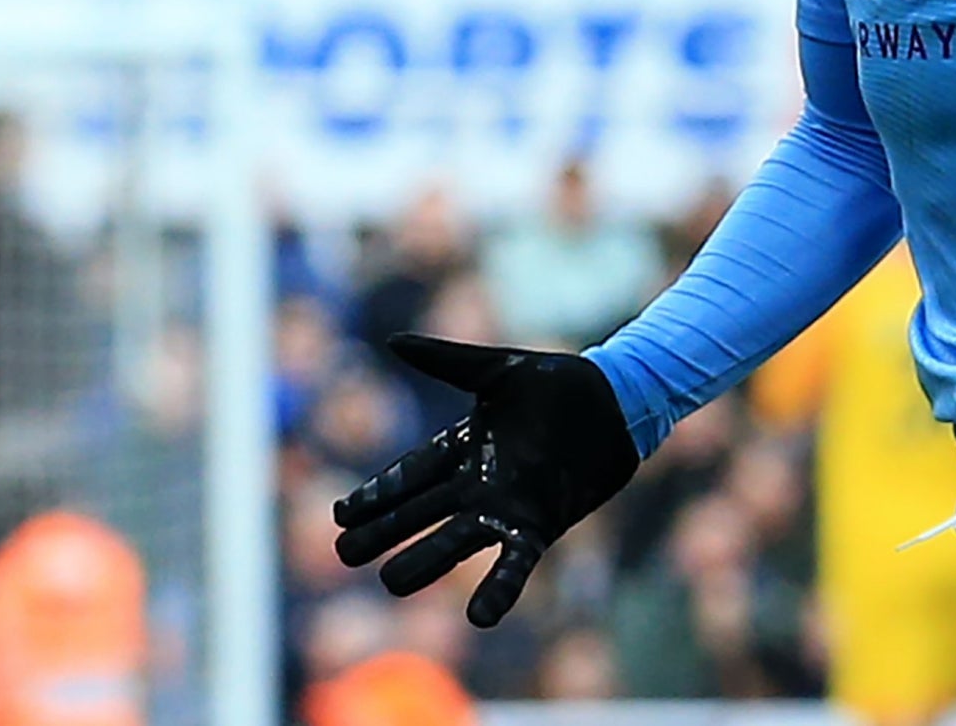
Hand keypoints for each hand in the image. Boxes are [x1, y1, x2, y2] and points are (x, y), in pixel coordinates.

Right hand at [333, 334, 639, 626]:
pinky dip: (498, 588)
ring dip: (425, 562)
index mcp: (463, 448)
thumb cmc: (557, 383)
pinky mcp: (540, 524)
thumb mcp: (496, 369)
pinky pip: (515, 562)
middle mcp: (478, 484)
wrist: (614, 403)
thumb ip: (445, 361)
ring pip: (455, 541)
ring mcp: (507, 507)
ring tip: (390, 582)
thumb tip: (392, 340)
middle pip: (421, 512)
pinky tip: (479, 616)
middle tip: (345, 553)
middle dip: (384, 532)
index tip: (341, 514)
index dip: (377, 494)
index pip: (409, 475)